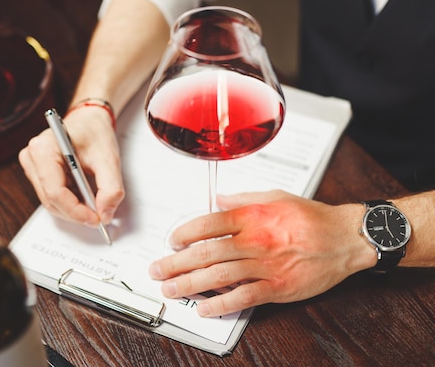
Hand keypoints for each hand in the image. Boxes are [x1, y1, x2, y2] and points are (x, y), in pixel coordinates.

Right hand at [18, 106, 124, 226]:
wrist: (89, 120)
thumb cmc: (95, 133)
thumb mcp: (109, 159)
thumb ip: (111, 188)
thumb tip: (105, 213)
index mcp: (44, 148)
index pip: (55, 193)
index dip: (76, 211)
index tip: (96, 218)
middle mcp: (32, 157)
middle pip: (51, 200)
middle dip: (76, 212)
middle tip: (99, 215)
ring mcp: (32, 165)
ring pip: (51, 201)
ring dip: (73, 208)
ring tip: (94, 203)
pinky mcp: (37, 172)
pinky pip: (52, 196)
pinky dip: (70, 201)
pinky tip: (84, 195)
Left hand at [148, 190, 375, 315]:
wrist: (345, 238)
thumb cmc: (311, 217)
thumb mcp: (275, 196)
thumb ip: (242, 198)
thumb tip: (216, 198)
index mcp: (252, 216)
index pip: (207, 223)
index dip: (184, 233)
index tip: (172, 240)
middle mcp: (255, 240)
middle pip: (206, 252)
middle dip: (176, 262)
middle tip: (158, 270)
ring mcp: (266, 265)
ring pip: (220, 276)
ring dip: (190, 284)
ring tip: (171, 288)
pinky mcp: (278, 287)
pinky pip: (244, 297)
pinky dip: (222, 304)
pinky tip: (204, 308)